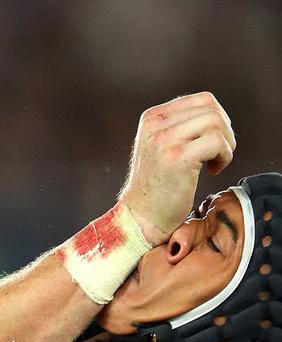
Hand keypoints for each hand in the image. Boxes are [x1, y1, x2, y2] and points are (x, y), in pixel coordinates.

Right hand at [119, 91, 234, 244]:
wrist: (141, 217)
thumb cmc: (156, 186)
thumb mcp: (160, 146)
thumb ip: (179, 126)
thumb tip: (216, 113)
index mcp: (150, 118)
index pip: (201, 100)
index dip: (217, 120)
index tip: (211, 144)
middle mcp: (155, 125)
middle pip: (212, 110)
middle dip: (225, 132)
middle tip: (217, 155)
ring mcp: (164, 140)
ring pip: (217, 123)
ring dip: (225, 145)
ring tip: (214, 163)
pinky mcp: (177, 157)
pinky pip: (217, 142)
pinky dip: (224, 156)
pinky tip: (212, 170)